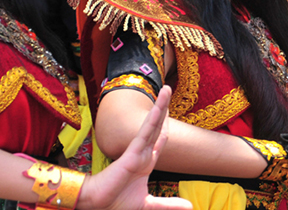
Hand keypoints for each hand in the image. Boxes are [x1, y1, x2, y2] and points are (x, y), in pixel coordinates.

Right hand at [77, 86, 191, 208]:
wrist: (98, 205)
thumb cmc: (117, 204)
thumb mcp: (148, 205)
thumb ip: (168, 204)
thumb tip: (190, 206)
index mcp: (146, 162)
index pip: (160, 139)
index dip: (166, 125)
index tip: (171, 112)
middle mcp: (142, 153)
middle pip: (157, 126)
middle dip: (164, 108)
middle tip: (169, 88)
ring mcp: (137, 151)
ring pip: (152, 124)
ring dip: (160, 106)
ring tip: (167, 89)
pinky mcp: (131, 154)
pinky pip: (144, 133)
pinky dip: (152, 120)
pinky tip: (159, 107)